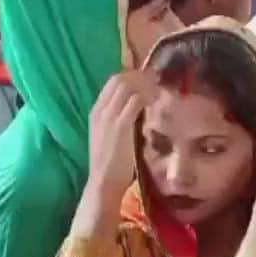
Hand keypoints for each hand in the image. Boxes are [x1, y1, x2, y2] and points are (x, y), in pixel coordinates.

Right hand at [86, 71, 153, 203]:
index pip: (113, 81)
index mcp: (96, 111)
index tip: (148, 78)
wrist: (103, 181)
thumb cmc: (111, 162)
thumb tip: (139, 107)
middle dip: (141, 76)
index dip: (132, 75)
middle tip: (157, 80)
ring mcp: (110, 116)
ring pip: (128, 86)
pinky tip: (156, 101)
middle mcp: (101, 110)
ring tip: (158, 90)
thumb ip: (121, 119)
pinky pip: (136, 100)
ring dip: (146, 84)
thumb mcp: (111, 135)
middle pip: (120, 79)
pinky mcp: (121, 125)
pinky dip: (147, 96)